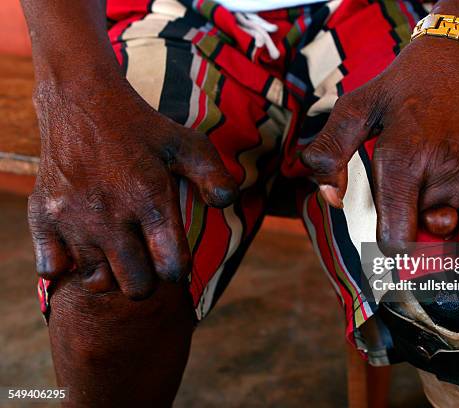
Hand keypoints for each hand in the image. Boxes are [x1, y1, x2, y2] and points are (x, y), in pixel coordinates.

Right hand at [28, 78, 237, 298]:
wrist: (81, 100)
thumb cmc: (142, 127)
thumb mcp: (187, 144)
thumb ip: (214, 176)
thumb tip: (226, 204)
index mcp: (151, 199)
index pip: (172, 269)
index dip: (177, 268)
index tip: (172, 254)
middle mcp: (111, 214)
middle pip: (137, 287)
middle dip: (147, 277)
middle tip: (144, 255)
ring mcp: (74, 218)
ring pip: (97, 281)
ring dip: (109, 271)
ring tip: (114, 247)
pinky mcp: (43, 217)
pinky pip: (52, 269)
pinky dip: (66, 263)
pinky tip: (81, 242)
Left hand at [302, 35, 458, 255]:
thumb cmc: (408, 85)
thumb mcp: (358, 108)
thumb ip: (329, 152)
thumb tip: (331, 199)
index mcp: (403, 157)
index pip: (396, 241)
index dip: (392, 242)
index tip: (397, 227)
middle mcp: (449, 167)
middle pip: (438, 243)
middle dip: (430, 234)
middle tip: (429, 207)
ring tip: (458, 208)